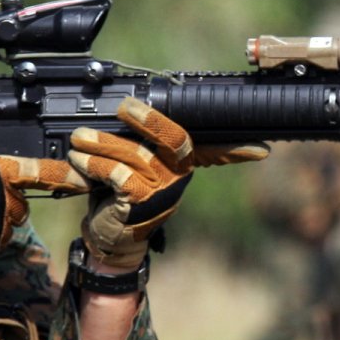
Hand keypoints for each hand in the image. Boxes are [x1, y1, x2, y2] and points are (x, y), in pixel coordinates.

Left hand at [69, 97, 267, 269]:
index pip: (216, 150)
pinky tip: (77, 160)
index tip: (262, 150)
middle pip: (177, 139)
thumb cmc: (119, 193)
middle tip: (125, 105)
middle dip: (151, 119)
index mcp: (181, 161)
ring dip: (102, 144)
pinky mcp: (141, 203)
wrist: (108, 238)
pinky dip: (93, 165)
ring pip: (137, 155)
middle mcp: (179, 175)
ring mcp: (163, 191)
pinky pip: (119, 175)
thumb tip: (129, 101)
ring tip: (79, 138)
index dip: (238, 149)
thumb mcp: (131, 161)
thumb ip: (139, 139)